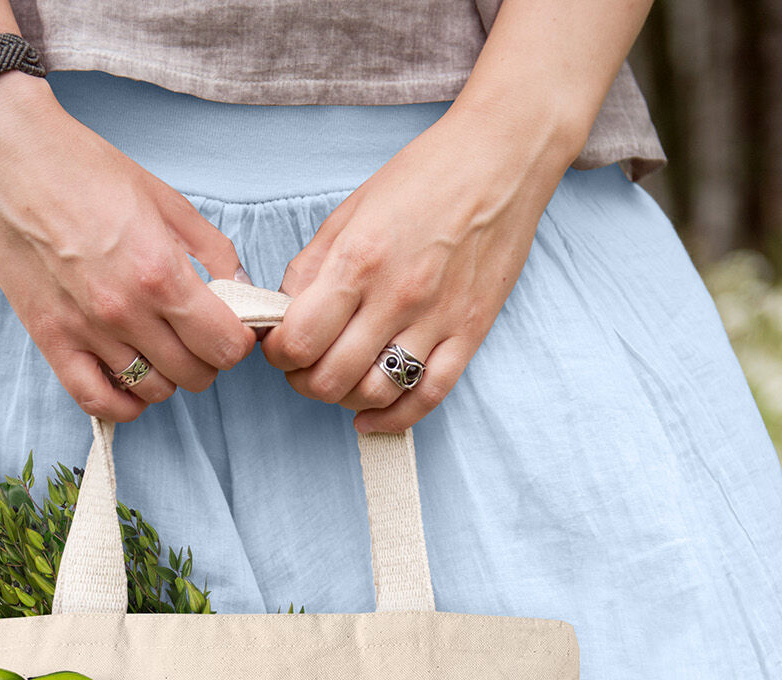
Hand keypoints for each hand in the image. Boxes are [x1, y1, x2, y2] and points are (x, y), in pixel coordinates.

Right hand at [0, 71, 255, 421]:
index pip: (224, 345)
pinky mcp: (51, 341)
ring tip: (161, 349)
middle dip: (207, 359)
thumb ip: (212, 250)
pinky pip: (97, 402)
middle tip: (198, 335)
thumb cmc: (85, 170)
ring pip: (152, 390)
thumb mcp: (165, 200)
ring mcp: (86, 332)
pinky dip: (123, 404)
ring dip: (168, 377)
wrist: (8, 158)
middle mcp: (126, 311)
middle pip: (194, 374)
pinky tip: (131, 383)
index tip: (232, 329)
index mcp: (161, 273)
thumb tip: (243, 288)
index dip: (237, 341)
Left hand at [260, 99, 577, 433]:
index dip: (278, 353)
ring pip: (374, 394)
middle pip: (330, 378)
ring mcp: (436, 319)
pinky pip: (428, 395)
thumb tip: (284, 313)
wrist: (503, 157)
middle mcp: (396, 296)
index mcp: (359, 260)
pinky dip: (393, 419)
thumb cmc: (423, 177)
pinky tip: (370, 417)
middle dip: (303, 380)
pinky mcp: (469, 332)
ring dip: (343, 399)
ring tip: (338, 380)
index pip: (299, 339)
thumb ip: (312, 267)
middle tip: (302, 367)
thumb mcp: (350, 210)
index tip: (279, 345)